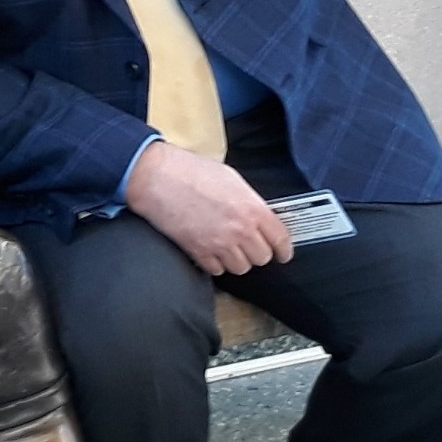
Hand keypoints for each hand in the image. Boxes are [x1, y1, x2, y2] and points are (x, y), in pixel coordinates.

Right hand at [124, 142, 292, 277]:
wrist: (157, 177)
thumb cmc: (190, 171)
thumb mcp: (231, 179)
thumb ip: (250, 201)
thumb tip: (259, 216)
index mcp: (252, 210)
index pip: (281, 240)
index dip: (284, 250)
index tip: (282, 253)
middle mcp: (240, 231)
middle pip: (262, 258)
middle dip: (256, 251)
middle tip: (247, 242)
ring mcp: (219, 244)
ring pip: (240, 268)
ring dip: (236, 259)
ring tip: (227, 246)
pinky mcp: (198, 252)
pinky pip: (216, 270)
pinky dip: (215, 263)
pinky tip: (210, 249)